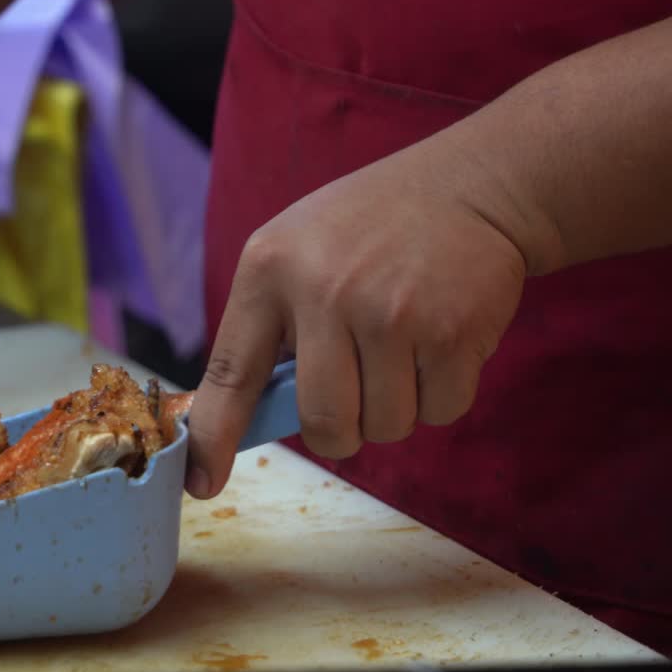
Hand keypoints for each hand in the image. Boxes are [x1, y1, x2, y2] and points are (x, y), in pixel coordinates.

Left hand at [185, 136, 531, 498]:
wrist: (469, 188)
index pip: (231, 372)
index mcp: (270, 270)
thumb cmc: (367, 232)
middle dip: (340, 431)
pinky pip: (440, 411)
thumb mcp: (295, 253)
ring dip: (396, 408)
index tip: (202, 484)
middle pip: (323, 423)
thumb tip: (242, 424)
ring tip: (402, 346)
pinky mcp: (451, 331)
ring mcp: (390, 312)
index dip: (214, 437)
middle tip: (355, 395)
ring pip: (385, 426)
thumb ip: (268, 329)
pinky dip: (441, 394)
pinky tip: (439, 341)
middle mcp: (324, 291)